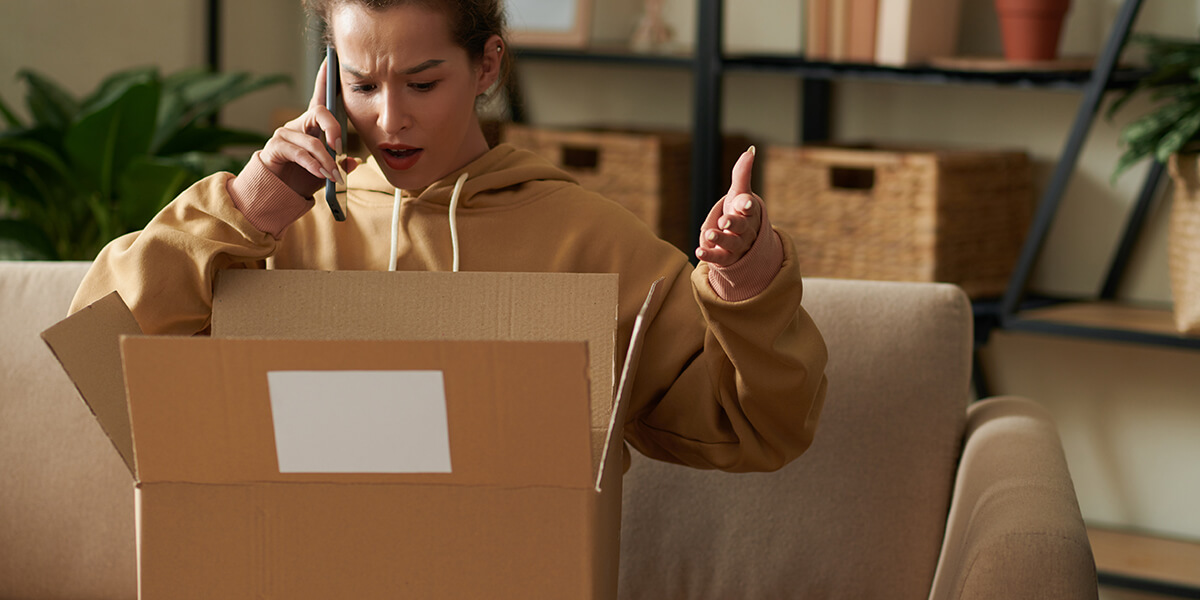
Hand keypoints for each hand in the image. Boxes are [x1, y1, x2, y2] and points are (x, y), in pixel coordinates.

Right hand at [259, 58, 355, 196]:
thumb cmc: (303, 179)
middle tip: (341, 146)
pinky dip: (313, 165)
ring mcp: (285, 134)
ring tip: (334, 176)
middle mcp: (298, 124)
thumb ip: (341, 165)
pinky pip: (299, 153)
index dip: (324, 78)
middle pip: (319, 112)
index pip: (319, 97)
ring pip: (312, 141)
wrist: (278, 194)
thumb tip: (355, 162)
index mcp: (312, 126)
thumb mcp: (327, 171)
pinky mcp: (276, 147)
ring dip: (326, 161)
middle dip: (334, 128)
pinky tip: (321, 174)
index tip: (331, 61)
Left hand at [695, 147, 761, 266]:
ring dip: (721, 238)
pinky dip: (709, 256)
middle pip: (742, 226)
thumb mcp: (739, 192)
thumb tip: (750, 150)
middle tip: (724, 220)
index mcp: (749, 212)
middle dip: (734, 222)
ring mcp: (737, 245)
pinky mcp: (726, 257)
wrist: (741, 239)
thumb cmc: (739, 211)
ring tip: (709, 234)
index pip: (749, 206)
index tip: (744, 203)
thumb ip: (742, 173)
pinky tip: (698, 251)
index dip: (747, 204)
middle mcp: (746, 229)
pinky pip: (719, 258)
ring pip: (731, 243)